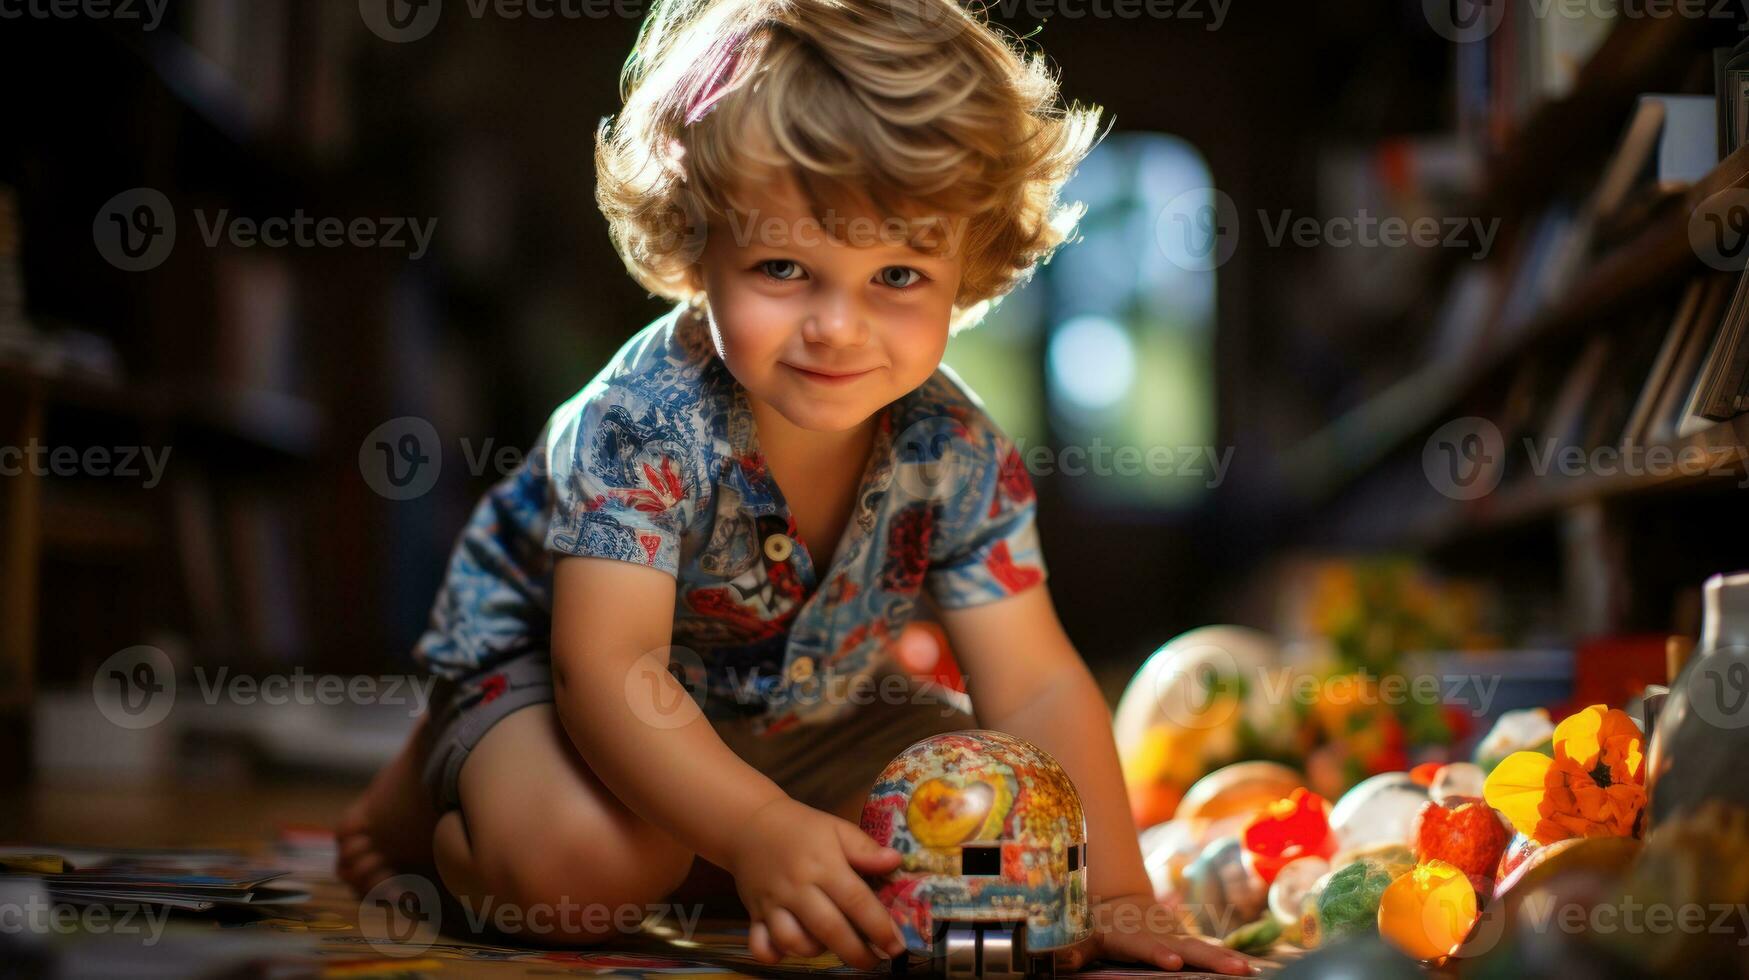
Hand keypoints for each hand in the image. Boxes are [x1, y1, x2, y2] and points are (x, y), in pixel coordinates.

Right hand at [727, 797, 907, 969]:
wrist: (749, 824)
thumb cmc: (800, 828)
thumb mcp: (836, 829)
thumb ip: (865, 848)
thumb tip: (895, 862)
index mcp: (824, 865)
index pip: (856, 901)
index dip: (880, 927)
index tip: (896, 946)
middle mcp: (798, 888)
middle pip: (829, 930)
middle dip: (856, 953)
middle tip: (874, 962)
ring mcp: (772, 903)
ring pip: (794, 942)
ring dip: (816, 951)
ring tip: (833, 946)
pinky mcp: (753, 914)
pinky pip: (761, 945)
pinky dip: (775, 955)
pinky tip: (791, 949)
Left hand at [1053, 893, 1257, 975]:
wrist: (1120, 901)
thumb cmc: (1097, 923)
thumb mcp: (1082, 933)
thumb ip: (1075, 948)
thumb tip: (1060, 961)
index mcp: (1130, 935)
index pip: (1144, 946)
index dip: (1158, 953)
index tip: (1173, 962)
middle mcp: (1158, 935)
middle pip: (1186, 947)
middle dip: (1210, 959)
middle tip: (1235, 969)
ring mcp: (1176, 938)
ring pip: (1202, 948)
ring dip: (1225, 959)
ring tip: (1247, 970)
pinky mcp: (1186, 943)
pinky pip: (1208, 952)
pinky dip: (1228, 959)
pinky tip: (1249, 969)